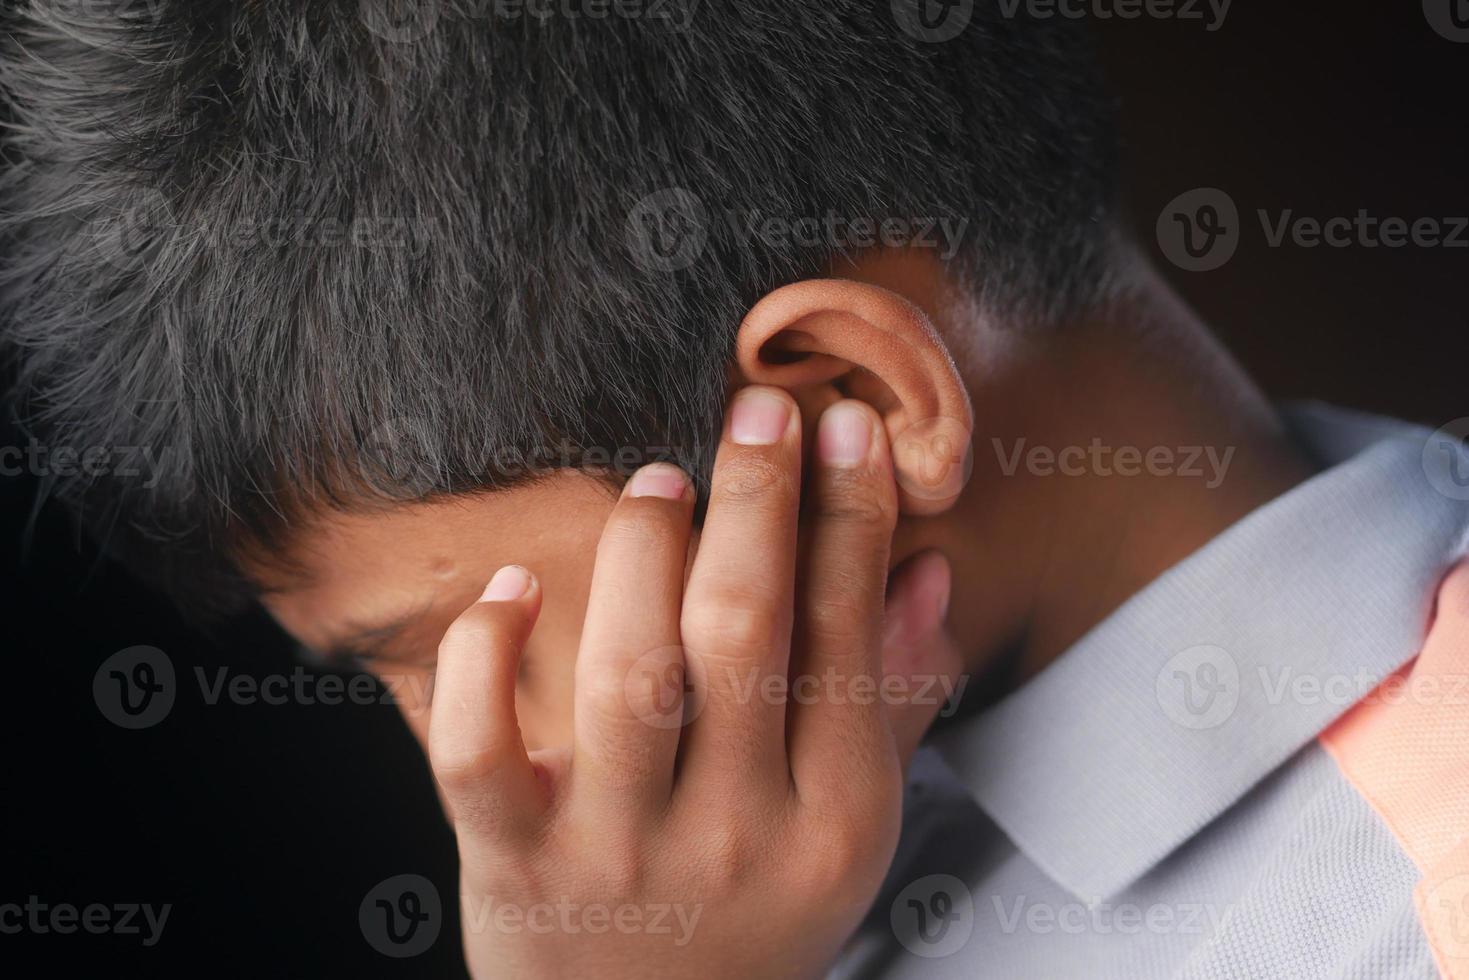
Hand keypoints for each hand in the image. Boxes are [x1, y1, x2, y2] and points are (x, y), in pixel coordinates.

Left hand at [429, 386, 961, 978]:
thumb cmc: (758, 919)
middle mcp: (735, 833)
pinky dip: (483, 656)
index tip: (842, 425)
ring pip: (627, 673)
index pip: (849, 638)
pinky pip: (479, 750)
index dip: (851, 517)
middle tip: (757, 411)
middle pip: (744, 634)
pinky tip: (511, 589)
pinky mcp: (513, 866)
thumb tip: (928, 573)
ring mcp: (619, 853)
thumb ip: (891, 705)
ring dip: (640, 555)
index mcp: (834, 819)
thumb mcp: (849, 833)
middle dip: (757, 502)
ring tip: (657, 484)